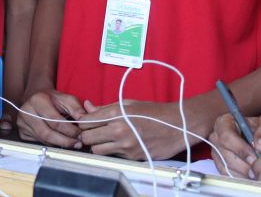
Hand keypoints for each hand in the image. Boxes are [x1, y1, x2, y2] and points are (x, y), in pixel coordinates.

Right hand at [15, 88, 83, 147]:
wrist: (36, 98)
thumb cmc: (53, 99)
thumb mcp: (66, 98)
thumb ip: (76, 108)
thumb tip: (84, 121)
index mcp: (37, 100)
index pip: (54, 121)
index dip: (69, 130)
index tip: (80, 135)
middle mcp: (26, 112)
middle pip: (47, 133)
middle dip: (65, 141)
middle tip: (77, 144)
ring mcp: (22, 123)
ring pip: (43, 140)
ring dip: (59, 144)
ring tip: (72, 143)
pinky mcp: (22, 132)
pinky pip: (39, 142)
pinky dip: (51, 144)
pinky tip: (60, 142)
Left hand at [76, 99, 198, 159]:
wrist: (178, 126)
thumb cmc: (154, 112)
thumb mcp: (128, 103)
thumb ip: (105, 107)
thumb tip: (87, 106)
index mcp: (117, 114)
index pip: (87, 121)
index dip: (83, 122)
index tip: (85, 121)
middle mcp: (119, 131)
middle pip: (87, 138)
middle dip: (86, 135)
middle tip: (91, 131)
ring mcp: (126, 146)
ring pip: (97, 150)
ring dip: (97, 145)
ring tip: (103, 139)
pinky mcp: (133, 157)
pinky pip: (112, 155)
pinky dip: (111, 151)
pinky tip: (118, 144)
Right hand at [209, 112, 260, 177]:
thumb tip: (260, 145)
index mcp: (225, 123)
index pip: (226, 136)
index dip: (240, 149)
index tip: (254, 157)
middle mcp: (217, 137)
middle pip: (224, 154)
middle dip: (243, 164)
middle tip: (258, 168)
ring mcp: (217, 152)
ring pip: (225, 167)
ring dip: (243, 173)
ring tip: (257, 172)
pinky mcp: (221, 165)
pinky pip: (227, 176)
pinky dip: (241, 178)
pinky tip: (252, 175)